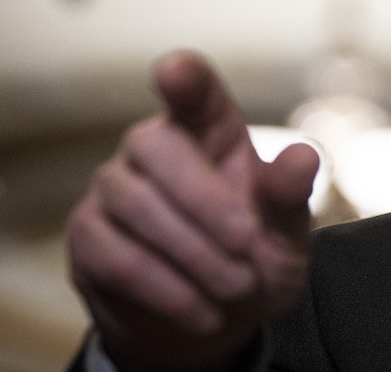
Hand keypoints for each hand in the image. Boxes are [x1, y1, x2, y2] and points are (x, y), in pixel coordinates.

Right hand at [67, 51, 318, 371]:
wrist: (213, 318)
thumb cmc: (253, 256)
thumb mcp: (285, 231)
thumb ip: (290, 195)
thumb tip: (305, 156)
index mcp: (210, 130)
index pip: (194, 92)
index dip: (185, 79)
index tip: (175, 72)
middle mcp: (153, 146)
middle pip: (157, 147)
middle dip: (207, 202)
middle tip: (249, 246)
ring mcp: (112, 187)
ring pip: (137, 206)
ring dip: (196, 255)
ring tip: (237, 288)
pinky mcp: (86, 236)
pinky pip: (117, 258)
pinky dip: (168, 290)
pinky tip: (203, 311)